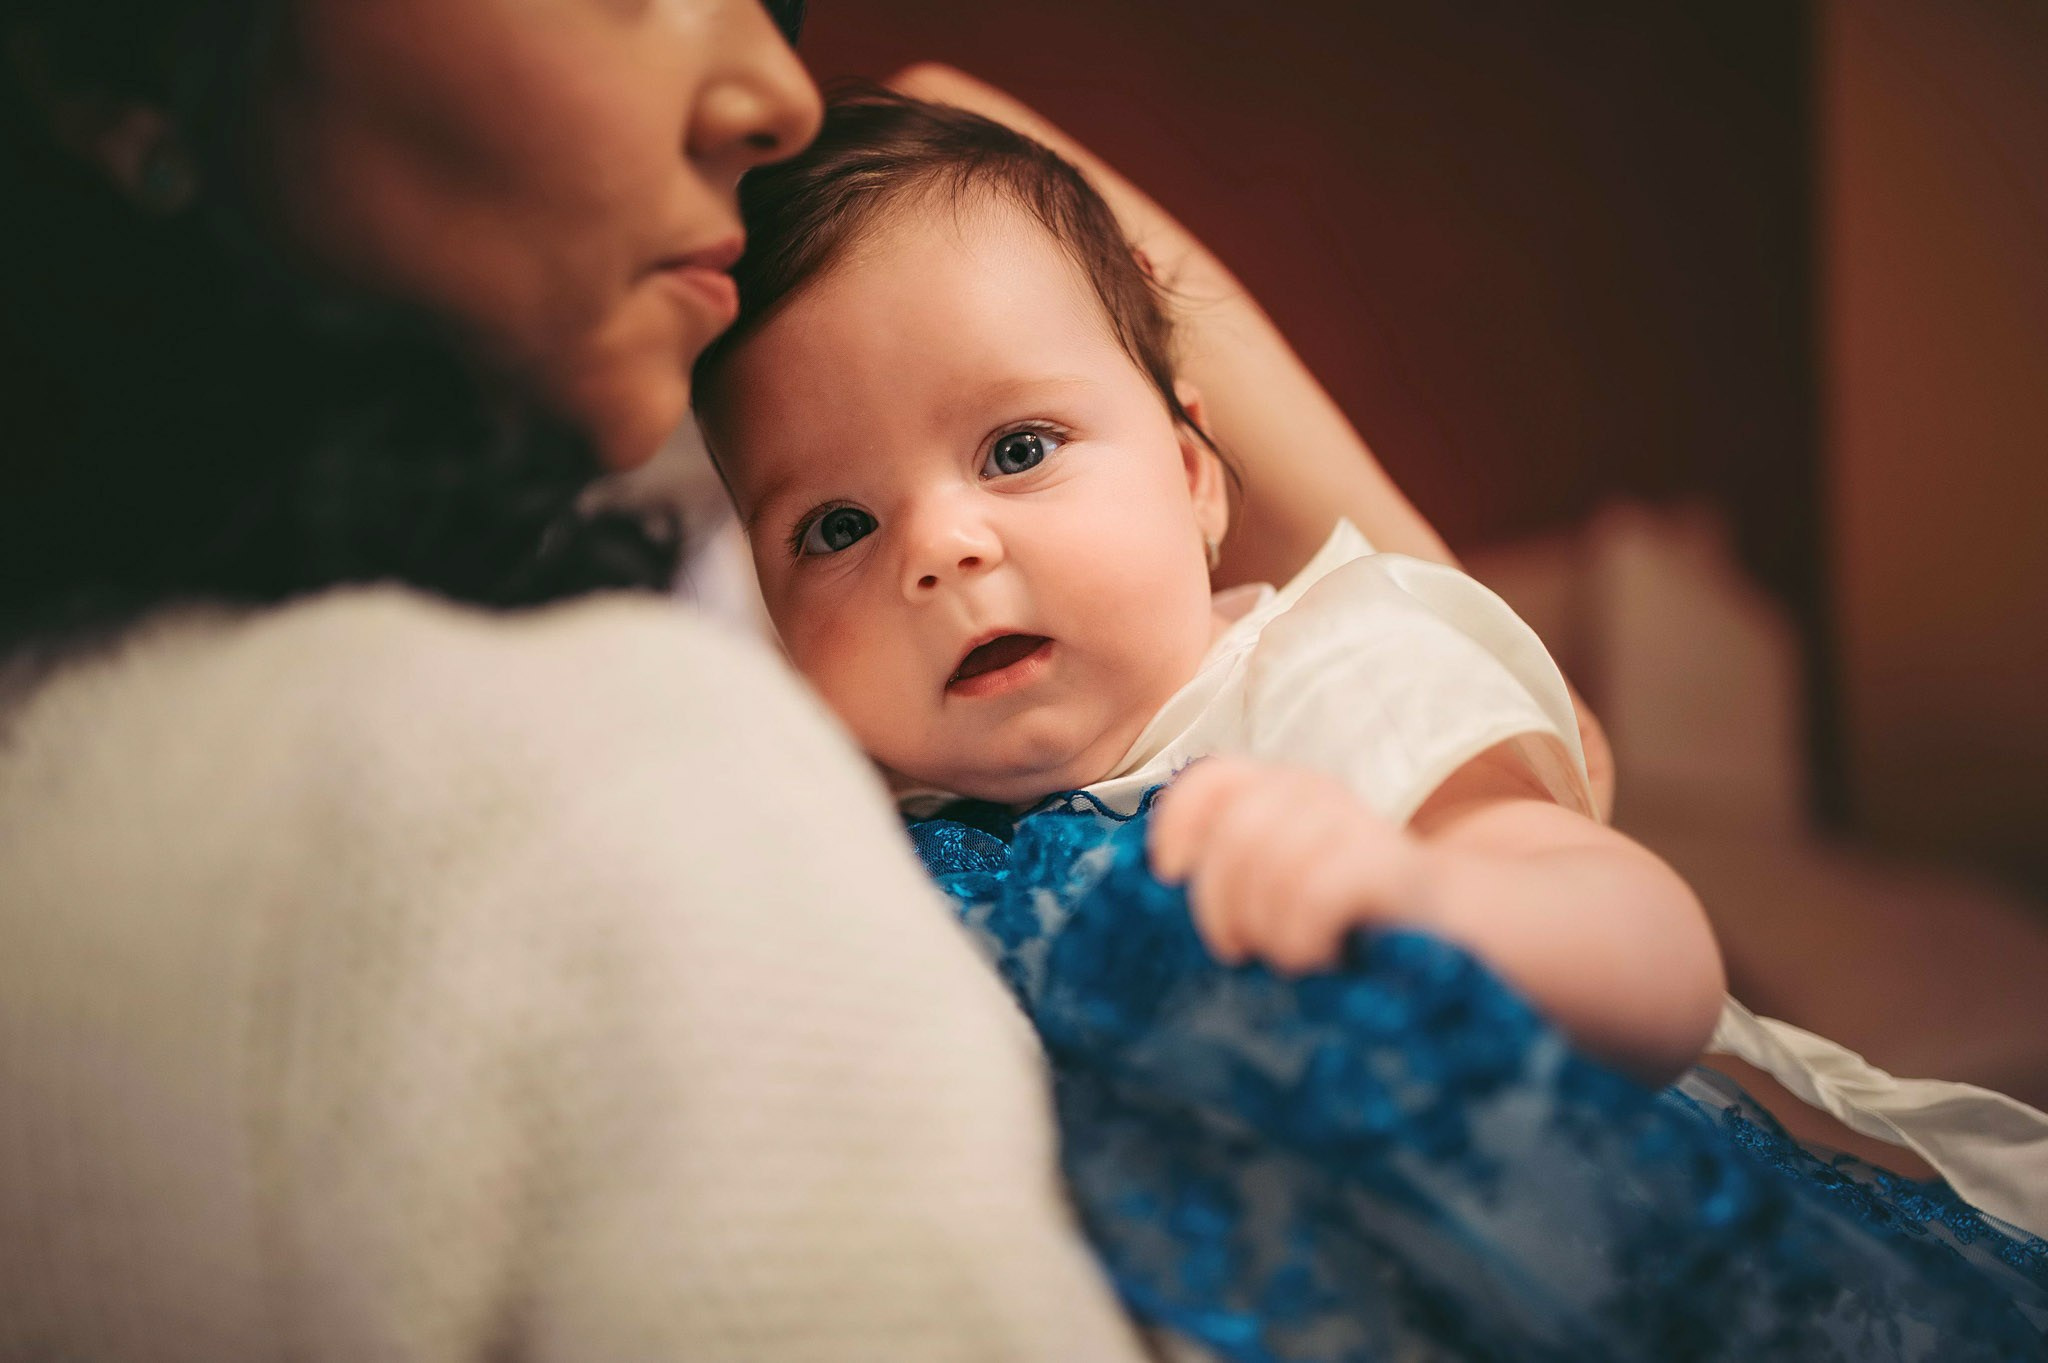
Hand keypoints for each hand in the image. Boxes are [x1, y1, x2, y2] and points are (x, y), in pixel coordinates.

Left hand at [1148, 756, 1433, 972]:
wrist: (1468, 928)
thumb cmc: (1357, 916)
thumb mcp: (1288, 877)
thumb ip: (1238, 865)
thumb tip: (1166, 885)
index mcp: (1286, 790)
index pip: (1210, 778)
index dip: (1177, 823)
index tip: (1170, 874)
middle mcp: (1319, 796)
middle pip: (1233, 835)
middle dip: (1218, 904)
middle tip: (1236, 948)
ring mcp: (1357, 826)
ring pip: (1270, 866)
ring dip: (1266, 929)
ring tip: (1289, 956)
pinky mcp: (1390, 867)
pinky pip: (1314, 894)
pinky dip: (1300, 937)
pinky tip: (1319, 958)